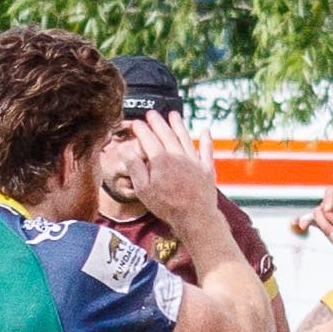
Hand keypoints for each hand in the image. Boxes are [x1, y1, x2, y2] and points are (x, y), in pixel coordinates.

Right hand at [124, 110, 219, 229]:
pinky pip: (207, 150)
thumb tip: (125, 149)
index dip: (141, 129)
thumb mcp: (143, 189)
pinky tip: (205, 131)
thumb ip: (134, 167)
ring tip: (173, 115)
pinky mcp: (206, 169)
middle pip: (166, 133)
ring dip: (179, 125)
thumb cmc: (167, 206)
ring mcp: (194, 161)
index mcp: (160, 160)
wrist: (195, 218)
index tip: (136, 123)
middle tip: (151, 114)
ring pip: (185, 137)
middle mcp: (177, 155)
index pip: (148, 138)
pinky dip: (206, 140)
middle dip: (157, 122)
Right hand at [311, 187, 332, 255]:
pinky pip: (312, 221)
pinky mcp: (325, 226)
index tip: (329, 208)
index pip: (331, 192)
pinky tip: (303, 226)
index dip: (327, 199)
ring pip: (318, 215)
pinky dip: (305, 222)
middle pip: (324, 206)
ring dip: (325, 226)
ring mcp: (329, 216)